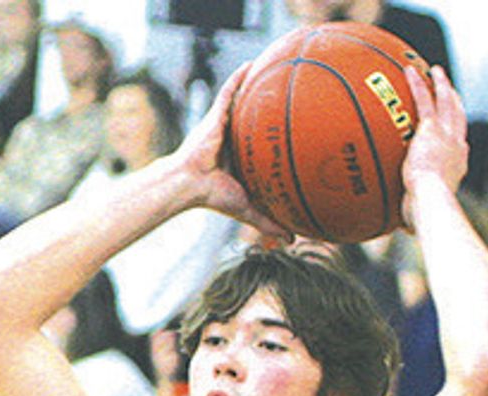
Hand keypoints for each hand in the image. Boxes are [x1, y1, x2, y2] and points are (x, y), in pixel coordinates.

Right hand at [173, 64, 291, 241]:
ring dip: (257, 86)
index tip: (298, 129)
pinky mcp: (215, 117)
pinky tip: (251, 63)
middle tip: (293, 95)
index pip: (263, 143)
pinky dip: (239, 78)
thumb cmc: (213, 197)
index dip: (278, 135)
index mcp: (242, 158)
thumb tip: (293, 240)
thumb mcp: (248, 208)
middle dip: (270, 107)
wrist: (189, 184)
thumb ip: (269, 221)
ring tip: (275, 69)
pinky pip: (229, 92)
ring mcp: (225, 126)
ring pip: (244, 102)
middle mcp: (234, 139)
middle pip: (257, 118)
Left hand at [401, 66, 466, 222]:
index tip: (451, 125)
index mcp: (458, 164)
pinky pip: (423, 101)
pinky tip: (411, 72)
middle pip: (457, 116)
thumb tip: (410, 234)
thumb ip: (416, 219)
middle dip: (453, 99)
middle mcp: (457, 145)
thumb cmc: (428, 215)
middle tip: (448, 87)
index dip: (455, 132)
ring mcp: (445, 135)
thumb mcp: (423, 215)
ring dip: (441, 85)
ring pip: (445, 102)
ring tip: (434, 71)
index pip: (458, 143)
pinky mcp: (429, 130)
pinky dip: (418, 85)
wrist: (431, 201)